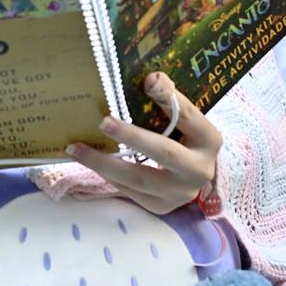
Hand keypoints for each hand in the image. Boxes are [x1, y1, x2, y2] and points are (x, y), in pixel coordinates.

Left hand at [66, 71, 221, 214]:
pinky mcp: (161, 207)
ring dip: (105, 162)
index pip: (188, 115)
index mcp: (209, 140)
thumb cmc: (184, 138)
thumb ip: (169, 98)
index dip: (169, 98)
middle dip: (131, 137)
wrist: (193, 176)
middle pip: (164, 152)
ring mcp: (180, 194)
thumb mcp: (183, 118)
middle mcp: (199, 170)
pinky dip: (108, 174)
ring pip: (140, 179)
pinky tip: (90, 161)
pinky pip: (131, 191)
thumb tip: (151, 79)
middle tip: (103, 122)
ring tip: (76, 148)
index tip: (148, 81)